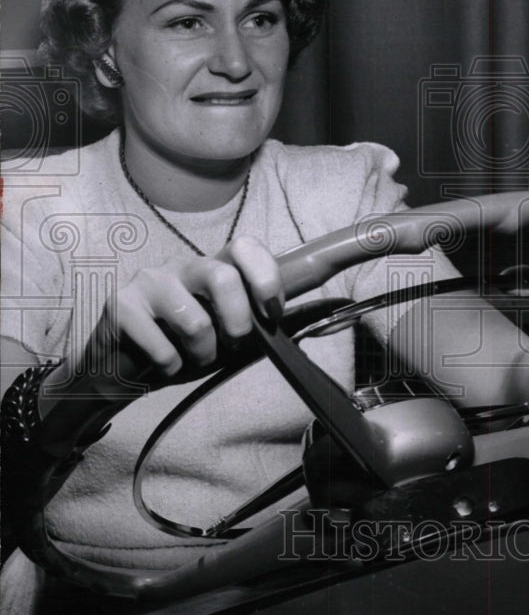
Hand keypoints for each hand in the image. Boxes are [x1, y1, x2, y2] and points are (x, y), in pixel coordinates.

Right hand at [95, 236, 283, 381]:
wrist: (121, 368)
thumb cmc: (182, 348)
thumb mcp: (228, 338)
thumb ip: (264, 324)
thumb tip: (321, 310)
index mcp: (213, 267)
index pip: (245, 246)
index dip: (266, 276)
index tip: (272, 312)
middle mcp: (182, 265)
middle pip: (223, 277)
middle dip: (237, 323)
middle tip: (230, 345)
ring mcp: (150, 281)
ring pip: (195, 321)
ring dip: (202, 354)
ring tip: (191, 357)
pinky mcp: (122, 306)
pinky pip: (163, 348)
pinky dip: (171, 367)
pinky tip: (162, 364)